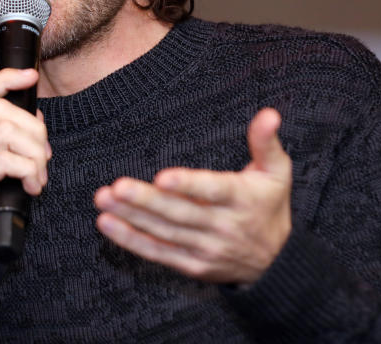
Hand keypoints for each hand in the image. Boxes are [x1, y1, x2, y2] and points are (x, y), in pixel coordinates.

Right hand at [0, 68, 50, 252]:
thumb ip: (10, 145)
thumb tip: (36, 117)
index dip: (6, 79)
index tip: (31, 76)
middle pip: (3, 111)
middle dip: (35, 130)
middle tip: (44, 158)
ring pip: (8, 132)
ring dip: (35, 154)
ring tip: (39, 177)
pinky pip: (8, 161)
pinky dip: (29, 171)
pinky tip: (33, 188)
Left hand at [93, 108, 290, 283]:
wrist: (276, 262)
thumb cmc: (270, 206)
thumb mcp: (277, 172)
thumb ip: (266, 142)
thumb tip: (269, 113)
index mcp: (241, 199)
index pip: (213, 191)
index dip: (188, 185)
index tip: (162, 177)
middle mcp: (222, 226)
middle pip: (180, 213)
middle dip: (146, 200)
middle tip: (115, 187)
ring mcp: (206, 249)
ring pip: (164, 232)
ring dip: (131, 216)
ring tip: (103, 199)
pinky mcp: (192, 266)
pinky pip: (158, 253)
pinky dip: (131, 240)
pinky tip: (108, 224)